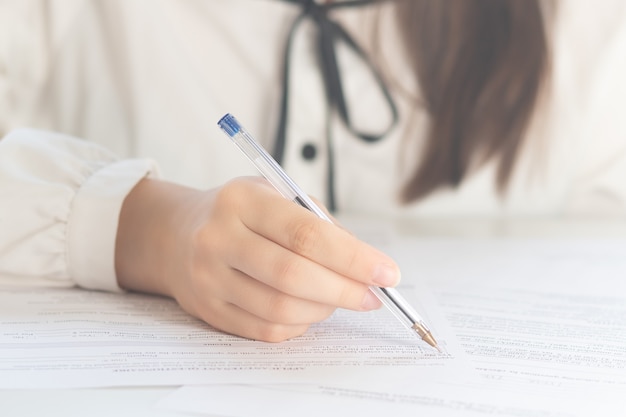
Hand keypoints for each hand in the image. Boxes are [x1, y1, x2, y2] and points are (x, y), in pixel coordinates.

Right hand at [115, 177, 399, 341]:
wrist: (177, 235)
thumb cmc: (241, 212)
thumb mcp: (275, 194)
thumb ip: (318, 222)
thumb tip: (363, 263)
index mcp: (242, 200)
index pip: (306, 234)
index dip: (353, 257)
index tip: (387, 273)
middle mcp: (218, 238)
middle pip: (294, 275)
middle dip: (345, 290)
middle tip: (373, 295)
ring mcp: (208, 277)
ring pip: (280, 308)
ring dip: (323, 309)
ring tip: (339, 298)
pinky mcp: (208, 309)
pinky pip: (265, 329)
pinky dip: (299, 325)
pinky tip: (309, 310)